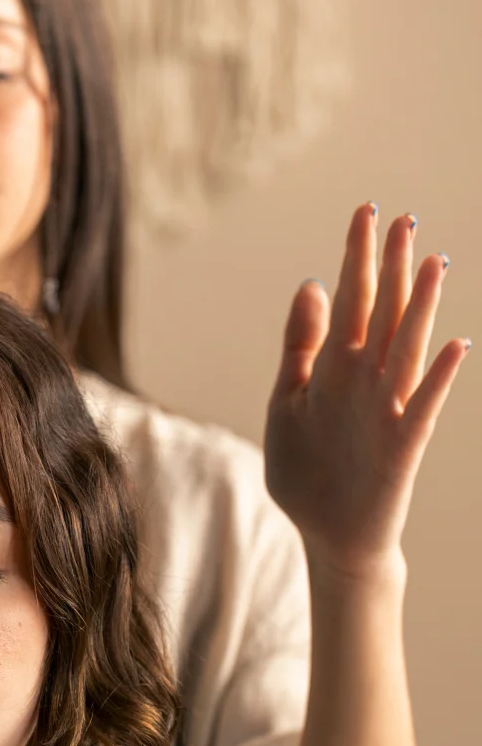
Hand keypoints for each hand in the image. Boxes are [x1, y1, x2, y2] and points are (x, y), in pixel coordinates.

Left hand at [264, 202, 469, 581]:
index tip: (365, 211)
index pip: (349, 300)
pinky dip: (440, 378)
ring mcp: (386, 410)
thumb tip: (310, 283)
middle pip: (382, 314)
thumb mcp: (287, 400)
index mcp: (335, 367)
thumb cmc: (307, 469)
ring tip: (432, 263)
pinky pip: (424, 407)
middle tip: (403, 217)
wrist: (327, 534)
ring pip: (406, 349)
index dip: (356, 257)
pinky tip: (458, 346)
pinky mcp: (402, 447)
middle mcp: (366, 380)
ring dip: (420, 308)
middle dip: (390, 268)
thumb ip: (299, 345)